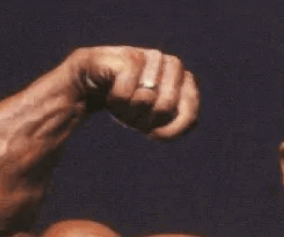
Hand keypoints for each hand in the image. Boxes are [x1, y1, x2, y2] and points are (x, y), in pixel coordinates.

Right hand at [69, 46, 199, 140]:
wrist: (91, 85)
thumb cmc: (128, 104)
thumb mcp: (153, 120)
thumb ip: (178, 123)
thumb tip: (192, 121)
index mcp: (185, 80)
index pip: (190, 113)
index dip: (172, 130)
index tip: (154, 133)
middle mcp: (172, 64)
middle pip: (166, 107)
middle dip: (146, 118)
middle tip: (133, 113)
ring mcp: (153, 57)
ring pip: (146, 99)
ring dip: (129, 110)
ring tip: (121, 101)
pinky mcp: (130, 55)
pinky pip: (126, 93)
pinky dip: (116, 100)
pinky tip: (109, 90)